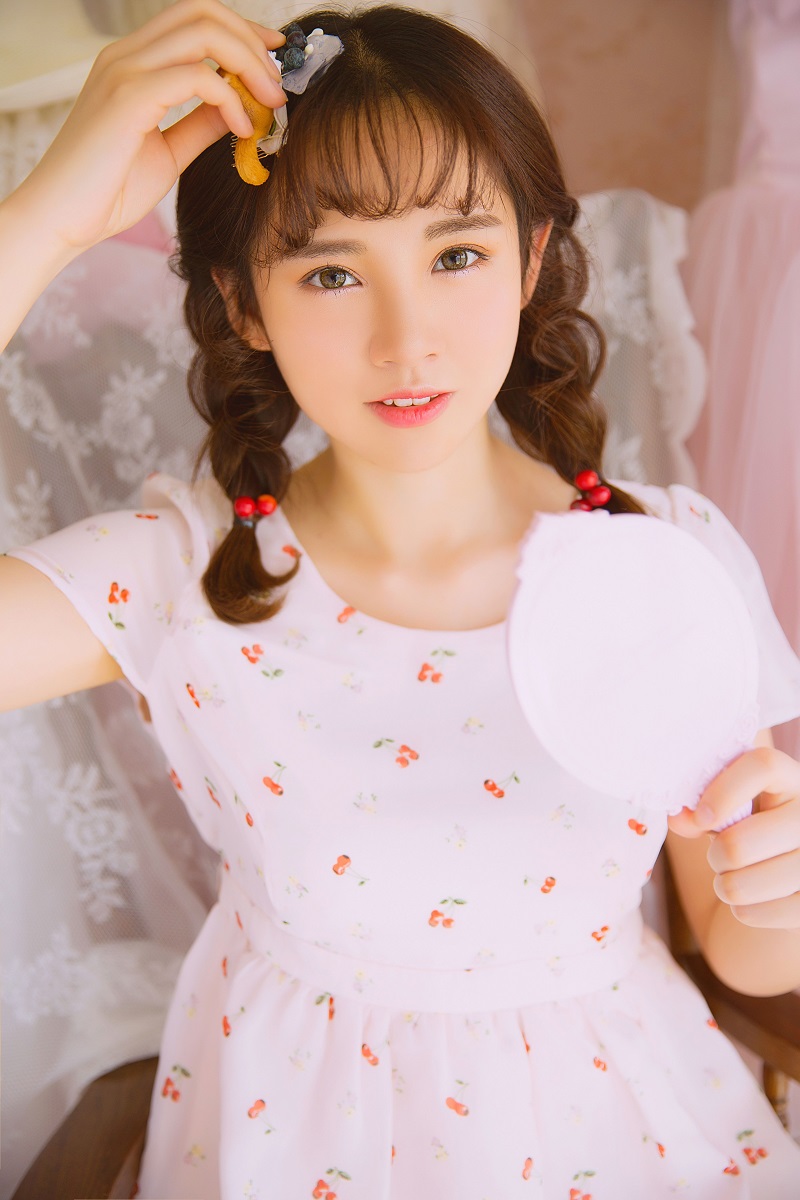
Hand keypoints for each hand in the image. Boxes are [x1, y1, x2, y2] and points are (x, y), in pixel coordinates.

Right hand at [12, 0, 285, 252]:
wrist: (63, 218)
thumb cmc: (107, 191)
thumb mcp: (168, 152)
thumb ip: (200, 124)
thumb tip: (239, 108)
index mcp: (133, 63)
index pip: (194, 18)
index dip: (240, 31)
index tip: (273, 61)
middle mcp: (126, 56)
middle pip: (202, 12)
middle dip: (252, 42)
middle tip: (278, 85)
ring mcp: (125, 71)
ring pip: (203, 32)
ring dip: (249, 65)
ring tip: (270, 104)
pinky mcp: (128, 97)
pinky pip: (197, 77)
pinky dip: (231, 99)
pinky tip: (243, 128)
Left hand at [667, 746, 799, 928]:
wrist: (785, 865)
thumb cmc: (753, 826)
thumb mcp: (731, 807)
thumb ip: (700, 807)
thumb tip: (681, 818)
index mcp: (791, 779)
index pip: (763, 766)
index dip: (723, 792)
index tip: (701, 817)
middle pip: (737, 844)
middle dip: (716, 855)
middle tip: (720, 855)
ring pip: (739, 885)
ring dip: (725, 884)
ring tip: (736, 875)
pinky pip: (752, 913)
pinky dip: (742, 909)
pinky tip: (756, 897)